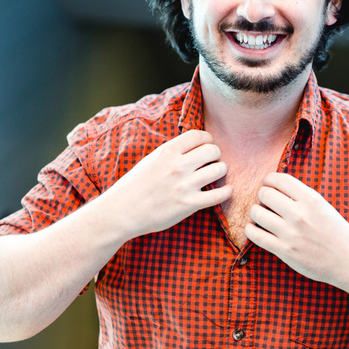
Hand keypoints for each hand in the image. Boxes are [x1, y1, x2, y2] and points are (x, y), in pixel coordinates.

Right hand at [102, 129, 231, 240]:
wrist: (121, 212)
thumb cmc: (134, 186)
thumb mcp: (151, 160)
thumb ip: (172, 152)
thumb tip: (193, 146)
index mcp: (167, 151)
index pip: (198, 136)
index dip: (208, 139)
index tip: (208, 145)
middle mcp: (177, 166)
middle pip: (212, 150)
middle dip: (216, 154)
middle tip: (212, 161)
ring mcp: (184, 185)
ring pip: (219, 169)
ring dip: (221, 171)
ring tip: (216, 175)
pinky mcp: (189, 204)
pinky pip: (219, 195)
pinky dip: (227, 192)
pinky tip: (226, 190)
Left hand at [245, 172, 348, 288]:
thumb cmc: (337, 233)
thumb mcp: (324, 206)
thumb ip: (302, 196)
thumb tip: (277, 186)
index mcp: (311, 199)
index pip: (279, 179)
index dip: (268, 180)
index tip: (267, 185)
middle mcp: (299, 214)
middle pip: (265, 193)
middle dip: (262, 196)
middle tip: (265, 202)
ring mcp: (291, 233)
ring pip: (256, 212)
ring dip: (255, 212)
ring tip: (261, 216)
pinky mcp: (284, 251)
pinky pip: (255, 235)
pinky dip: (250, 230)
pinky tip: (254, 228)